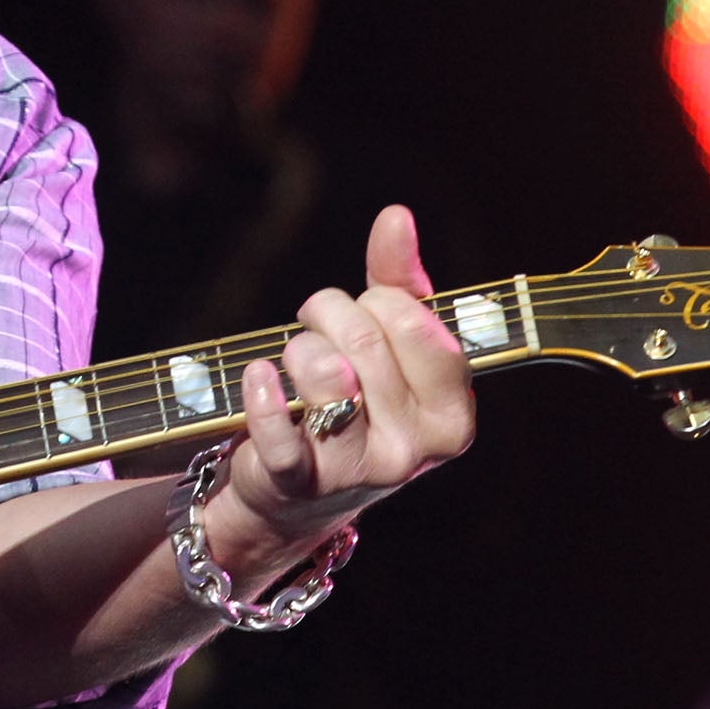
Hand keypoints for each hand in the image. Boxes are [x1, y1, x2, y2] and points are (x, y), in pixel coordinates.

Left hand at [211, 203, 474, 570]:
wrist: (297, 491)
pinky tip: (258, 375)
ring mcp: (359, 470)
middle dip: (329, 314)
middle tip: (315, 324)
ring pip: (323, 372)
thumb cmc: (354, 401)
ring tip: (294, 360)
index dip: (382, 302)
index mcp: (451, 416)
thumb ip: (399, 281)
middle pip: (364, 340)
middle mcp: (413, 449)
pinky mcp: (300, 481)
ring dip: (297, 348)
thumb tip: (397, 218)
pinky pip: (278, 426)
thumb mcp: (388, 345)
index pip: (418, 327)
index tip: (366, 310)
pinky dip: (260, 390)